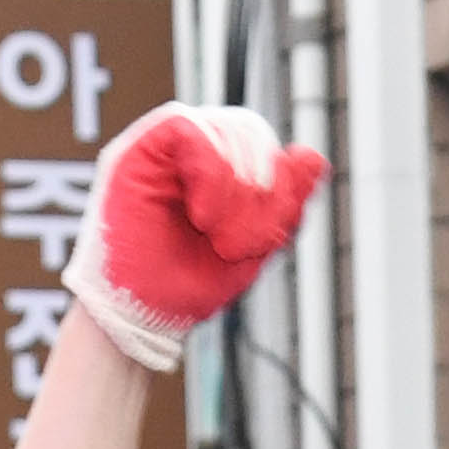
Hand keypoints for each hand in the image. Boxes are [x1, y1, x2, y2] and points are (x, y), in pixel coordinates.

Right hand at [62, 103, 328, 372]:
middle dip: (262, 191)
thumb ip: (283, 203)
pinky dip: (210, 173)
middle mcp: (187, 151)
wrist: (138, 320)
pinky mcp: (135, 151)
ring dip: (237, 191)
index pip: (262, 145)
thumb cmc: (185, 287)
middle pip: (248, 131)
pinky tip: (205, 216)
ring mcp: (159, 149)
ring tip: (223, 241)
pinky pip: (186, 129)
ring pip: (222, 129)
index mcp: (215, 168)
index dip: (282, 183)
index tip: (271, 238)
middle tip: (244, 244)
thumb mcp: (252, 245)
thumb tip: (314, 157)